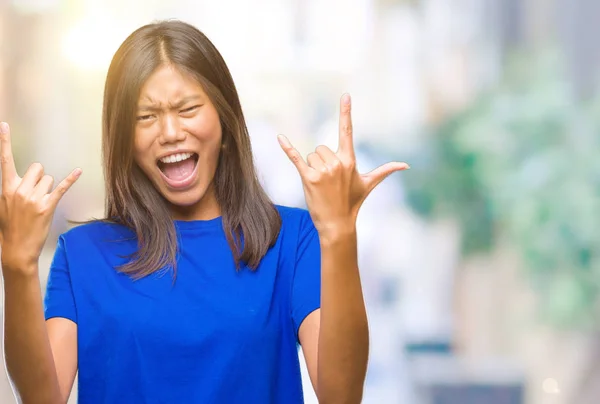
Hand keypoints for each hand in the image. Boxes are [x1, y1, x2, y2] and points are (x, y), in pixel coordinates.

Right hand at [0, 122, 81, 274]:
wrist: (16, 249)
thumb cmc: (10, 227)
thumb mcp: (3, 205)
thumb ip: (10, 189)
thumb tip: (17, 181)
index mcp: (6, 188)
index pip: (5, 160)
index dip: (5, 142)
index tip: (5, 125)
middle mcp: (19, 190)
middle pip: (37, 168)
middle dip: (39, 177)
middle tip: (35, 193)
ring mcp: (33, 198)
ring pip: (48, 179)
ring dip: (47, 188)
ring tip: (40, 204)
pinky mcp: (47, 206)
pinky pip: (61, 188)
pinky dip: (70, 179)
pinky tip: (78, 171)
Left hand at [278, 94, 408, 236]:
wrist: (338, 224)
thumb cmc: (353, 203)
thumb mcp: (369, 184)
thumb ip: (385, 171)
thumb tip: (406, 166)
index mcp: (350, 160)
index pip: (347, 131)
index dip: (345, 112)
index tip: (345, 95)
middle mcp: (337, 163)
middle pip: (321, 148)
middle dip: (321, 162)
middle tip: (328, 181)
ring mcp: (323, 171)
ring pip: (311, 156)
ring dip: (312, 168)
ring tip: (321, 185)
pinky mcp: (308, 178)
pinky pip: (296, 158)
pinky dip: (287, 148)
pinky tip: (280, 137)